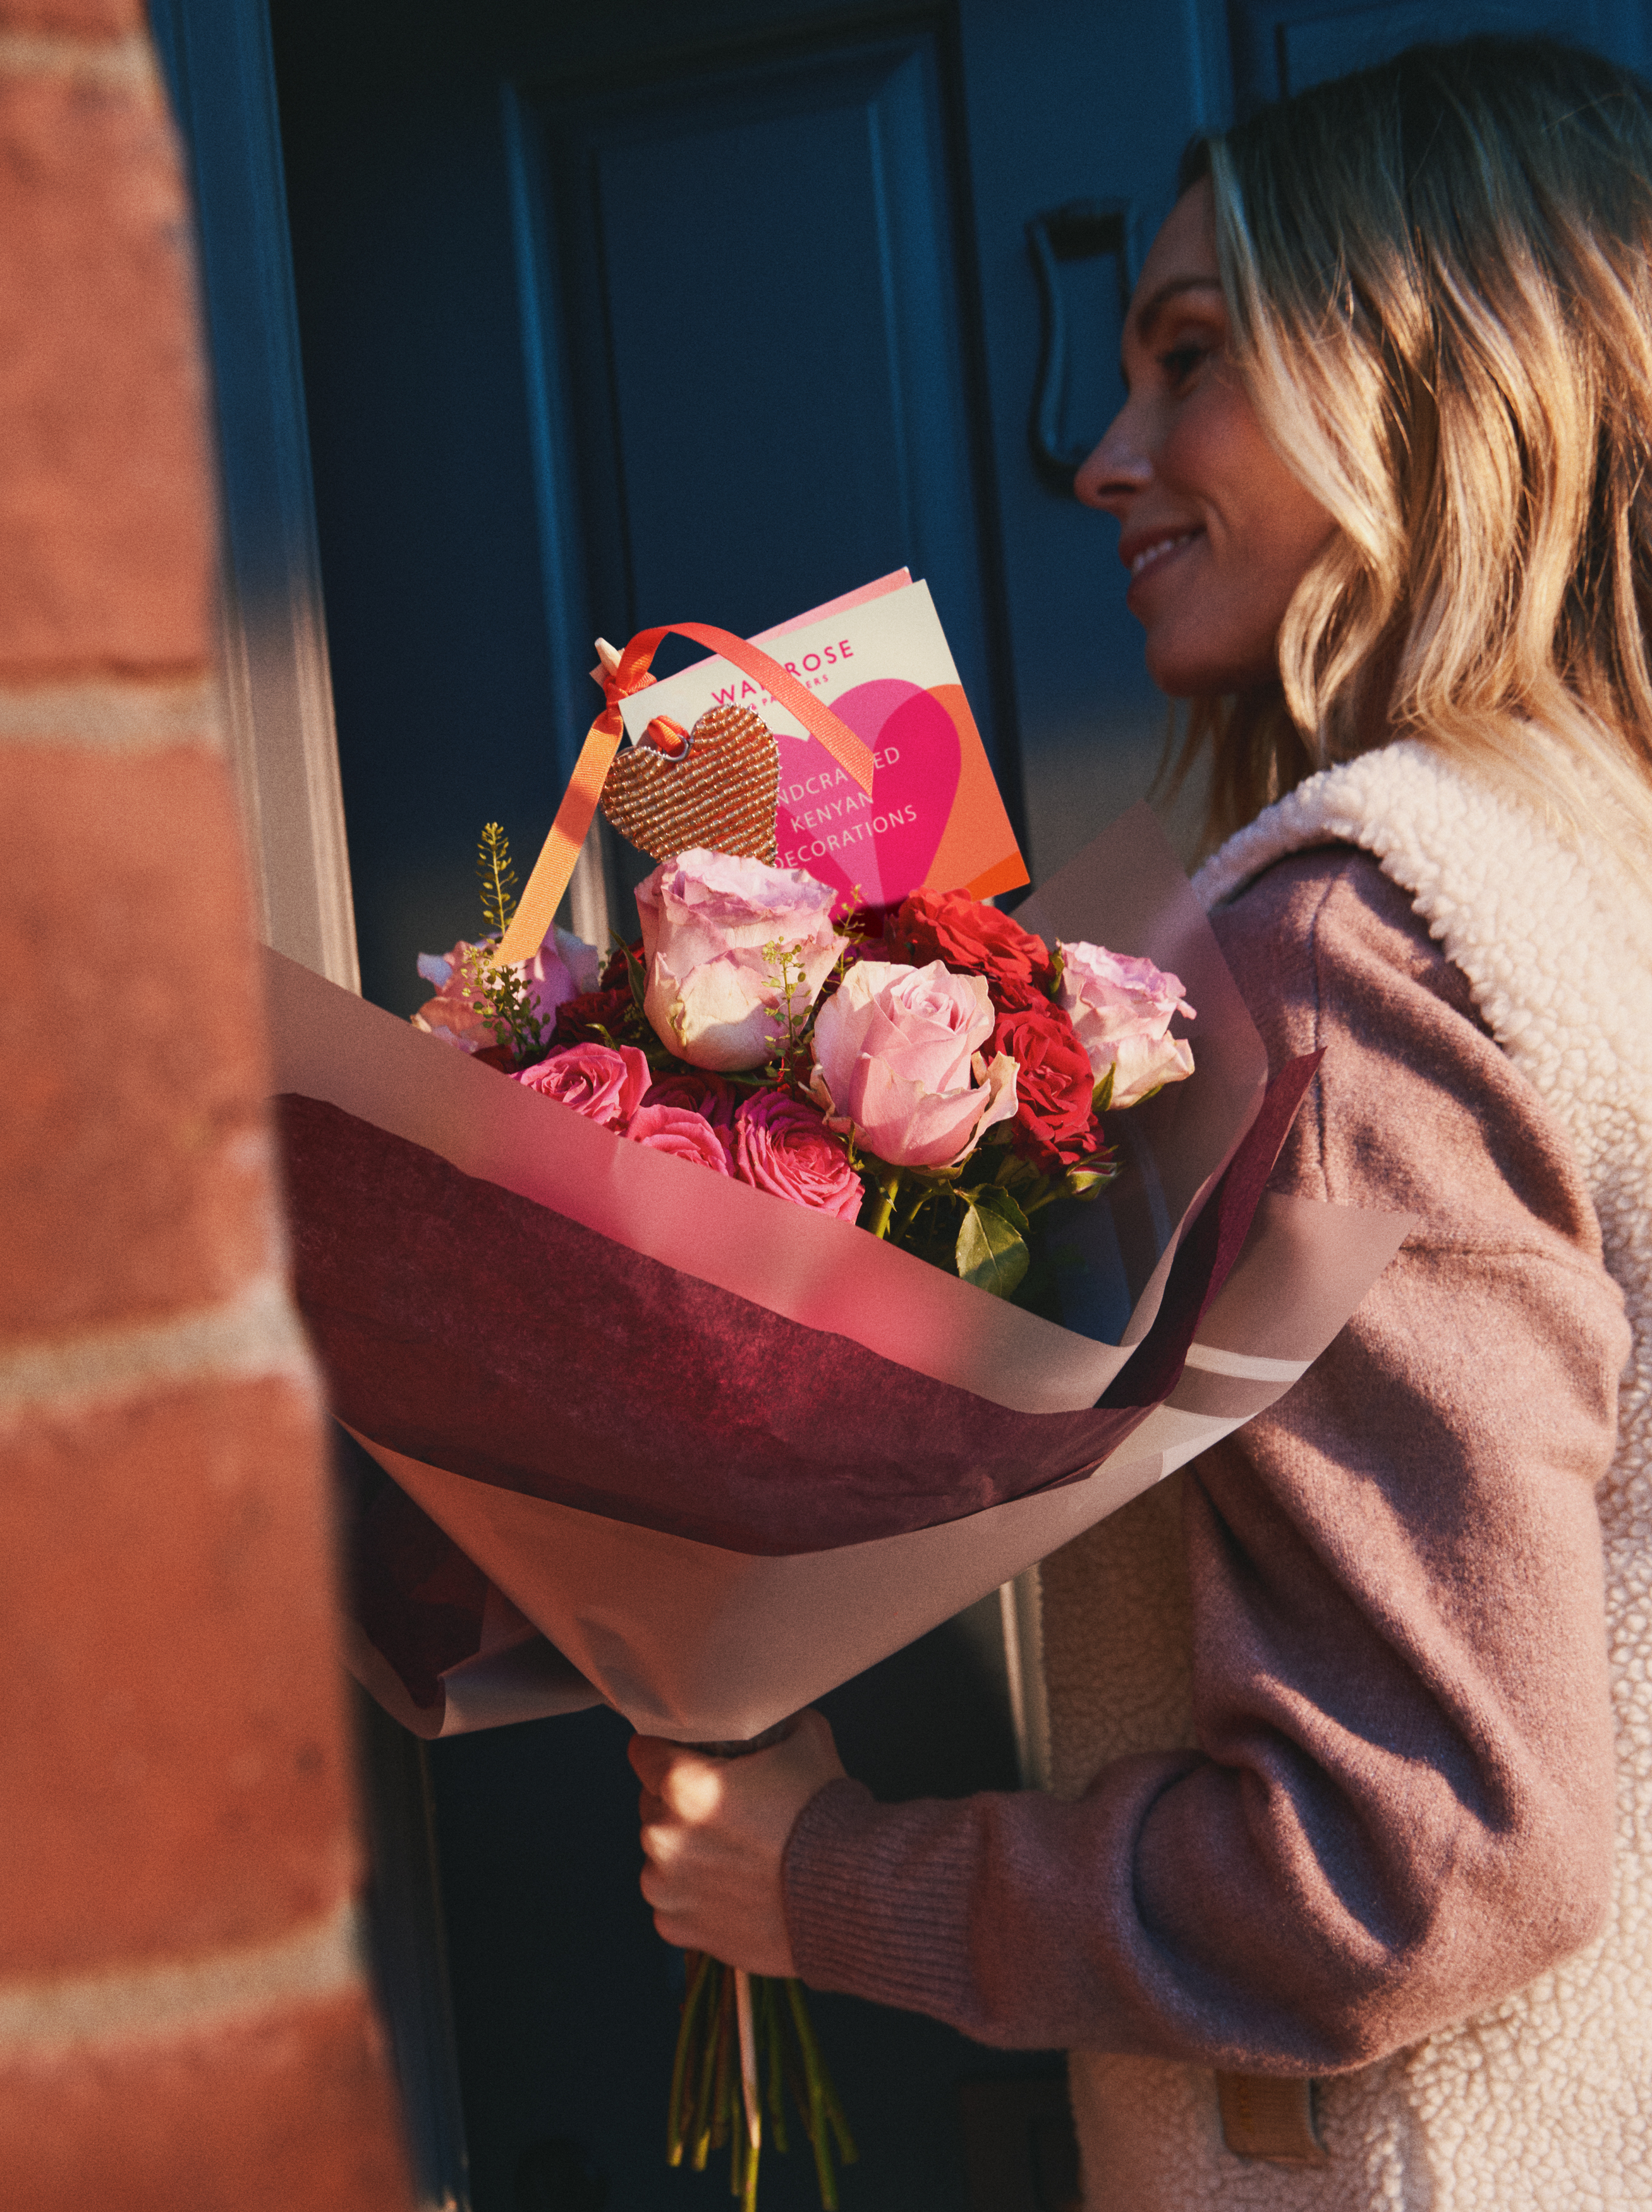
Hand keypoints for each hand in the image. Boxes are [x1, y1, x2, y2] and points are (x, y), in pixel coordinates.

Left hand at [630, 1709, 846, 1973]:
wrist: (851, 1894)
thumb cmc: (825, 1816)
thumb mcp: (805, 1739)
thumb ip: (769, 1723)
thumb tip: (765, 1720)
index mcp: (683, 1785)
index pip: (645, 1751)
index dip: (669, 1750)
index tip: (688, 1758)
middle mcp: (663, 1837)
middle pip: (654, 1804)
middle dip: (683, 1804)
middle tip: (729, 1811)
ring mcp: (667, 1888)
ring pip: (661, 1855)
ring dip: (686, 1851)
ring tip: (736, 1855)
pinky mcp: (678, 1929)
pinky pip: (672, 1901)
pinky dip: (694, 1896)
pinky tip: (734, 1889)